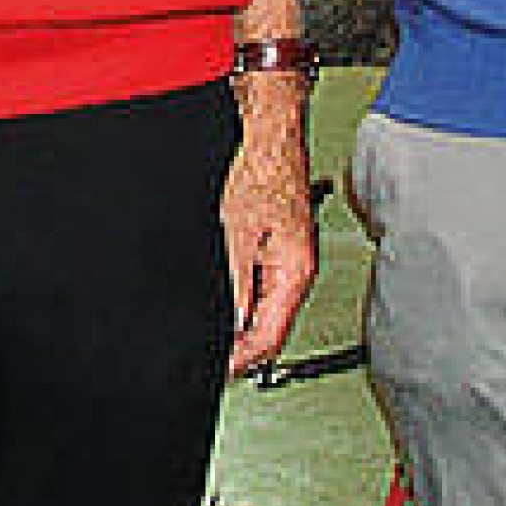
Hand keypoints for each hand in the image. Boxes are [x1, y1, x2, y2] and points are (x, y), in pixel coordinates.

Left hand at [220, 101, 318, 375]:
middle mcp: (295, 271)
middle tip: (210, 362)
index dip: (242, 359)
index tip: (218, 370)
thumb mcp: (238, 232)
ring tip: (212, 342)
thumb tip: (230, 325)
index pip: (272, 335)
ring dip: (238, 328)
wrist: (267, 135)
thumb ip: (236, 281)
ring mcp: (284, 261)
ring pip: (262, 310)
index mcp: (295, 272)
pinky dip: (239, 302)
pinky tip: (222, 307)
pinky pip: (257, 288)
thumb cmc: (261, 172)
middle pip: (269, 328)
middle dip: (240, 349)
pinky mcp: (271, 248)